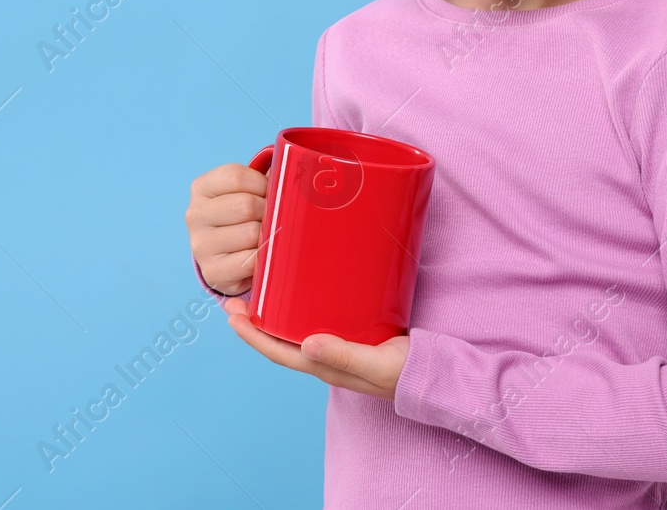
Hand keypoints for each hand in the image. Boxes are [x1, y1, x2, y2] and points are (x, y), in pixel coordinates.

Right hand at [186, 162, 268, 296]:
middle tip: (271, 218)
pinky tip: (261, 257)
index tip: (270, 193)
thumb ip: (263, 181)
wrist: (226, 259)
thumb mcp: (245, 193)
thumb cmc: (242, 219)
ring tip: (265, 237)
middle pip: (245, 205)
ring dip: (267, 236)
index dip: (262, 184)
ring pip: (250, 233)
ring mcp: (201, 245)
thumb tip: (288, 172)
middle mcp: (195, 215)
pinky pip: (250, 261)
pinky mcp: (212, 272)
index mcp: (201, 188)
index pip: (236, 176)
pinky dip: (263, 258)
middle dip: (268, 211)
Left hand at [220, 296, 409, 400]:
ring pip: (295, 331)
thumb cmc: (405, 373)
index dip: (252, 336)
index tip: (231, 316)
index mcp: (325, 366)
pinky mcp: (351, 334)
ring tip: (261, 292)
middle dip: (255, 322)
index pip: (278, 352)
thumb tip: (306, 345)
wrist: (435, 375)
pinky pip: (315, 322)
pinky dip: (300, 309)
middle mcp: (325, 357)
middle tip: (236, 297)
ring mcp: (337, 346)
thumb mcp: (376, 365)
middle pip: (280, 340)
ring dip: (274, 315)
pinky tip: (301, 292)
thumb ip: (345, 357)